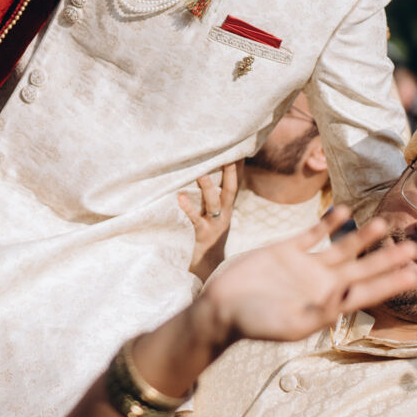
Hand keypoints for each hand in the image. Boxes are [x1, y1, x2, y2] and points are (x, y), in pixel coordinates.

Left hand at [178, 163, 238, 280]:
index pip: (234, 183)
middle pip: (230, 190)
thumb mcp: (211, 215)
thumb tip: (204, 173)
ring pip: (214, 203)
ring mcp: (215, 225)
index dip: (237, 166)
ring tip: (200, 174)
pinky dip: (188, 208)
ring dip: (207, 188)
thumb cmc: (207, 237)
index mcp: (227, 208)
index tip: (236, 147)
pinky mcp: (203, 235)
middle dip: (230, 172)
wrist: (208, 269)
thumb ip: (210, 197)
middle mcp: (224, 215)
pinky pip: (196, 220)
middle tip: (227, 153)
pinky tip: (180, 197)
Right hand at [191, 207, 416, 349]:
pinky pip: (312, 233)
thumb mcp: (291, 324)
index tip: (416, 274)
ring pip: (342, 248)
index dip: (391, 283)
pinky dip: (327, 222)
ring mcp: (305, 265)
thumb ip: (321, 312)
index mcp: (326, 304)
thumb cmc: (255, 323)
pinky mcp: (286, 249)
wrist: (220, 307)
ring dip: (363, 237)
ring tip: (383, 223)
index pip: (367, 292)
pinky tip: (342, 210)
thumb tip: (349, 299)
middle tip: (413, 247)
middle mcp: (321, 284)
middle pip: (362, 269)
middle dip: (387, 259)